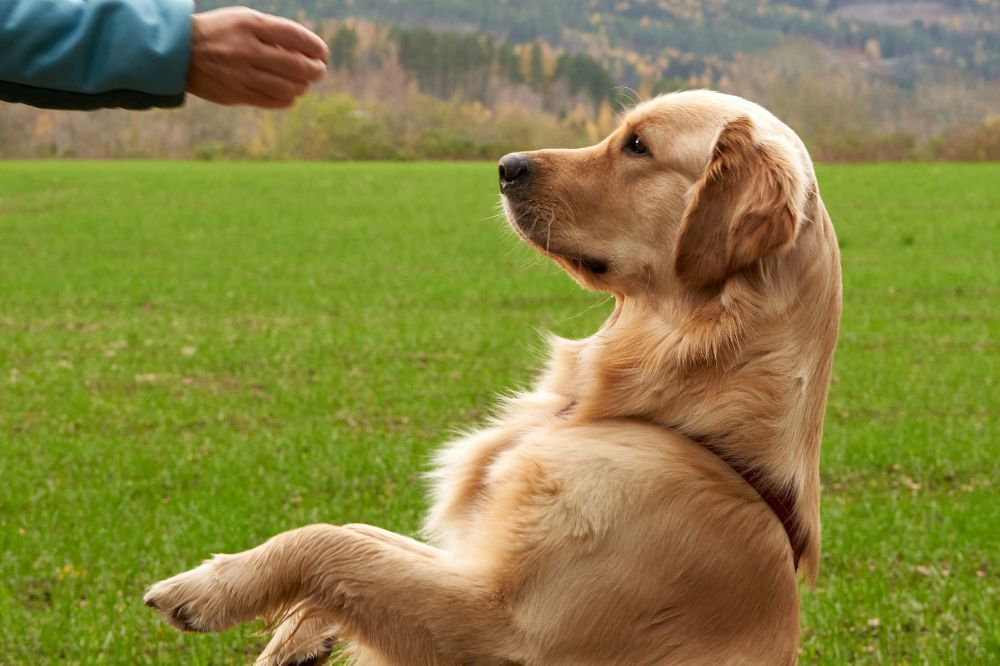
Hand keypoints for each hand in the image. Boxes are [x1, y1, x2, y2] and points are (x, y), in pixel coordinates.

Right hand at [187, 8, 328, 108]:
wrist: (179, 52)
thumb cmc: (219, 33)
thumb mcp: (243, 20)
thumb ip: (273, 32)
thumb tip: (308, 51)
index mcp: (249, 25)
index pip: (294, 36)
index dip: (315, 46)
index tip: (323, 53)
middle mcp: (245, 49)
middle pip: (295, 65)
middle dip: (314, 70)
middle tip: (319, 71)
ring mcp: (240, 74)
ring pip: (287, 88)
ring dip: (302, 87)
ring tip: (305, 84)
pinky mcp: (235, 94)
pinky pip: (271, 101)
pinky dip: (287, 99)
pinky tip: (290, 95)